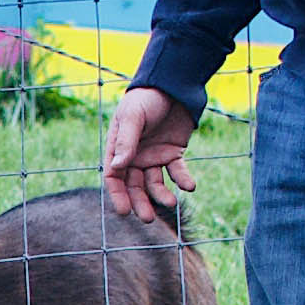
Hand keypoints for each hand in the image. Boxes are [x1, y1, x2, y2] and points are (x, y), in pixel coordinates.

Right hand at [101, 87, 198, 224]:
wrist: (173, 86)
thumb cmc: (146, 99)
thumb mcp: (133, 117)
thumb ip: (126, 142)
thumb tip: (117, 168)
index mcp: (118, 149)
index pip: (114, 177)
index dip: (118, 195)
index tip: (124, 211)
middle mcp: (134, 157)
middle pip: (134, 186)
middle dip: (140, 203)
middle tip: (148, 218)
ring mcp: (154, 157)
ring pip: (155, 183)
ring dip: (161, 195)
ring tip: (171, 203)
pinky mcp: (173, 154)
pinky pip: (177, 172)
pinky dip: (183, 180)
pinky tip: (190, 186)